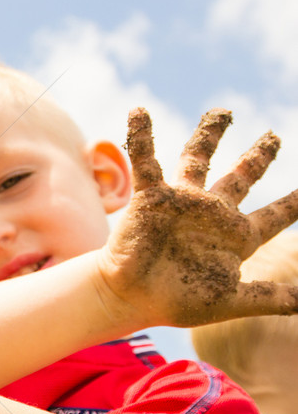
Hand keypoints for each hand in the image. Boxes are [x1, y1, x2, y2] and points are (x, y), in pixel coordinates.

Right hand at [100, 107, 297, 326]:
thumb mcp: (233, 301)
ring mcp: (181, 202)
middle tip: (274, 137)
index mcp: (235, 237)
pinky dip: (142, 136)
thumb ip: (271, 297)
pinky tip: (139, 112)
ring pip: (198, 159)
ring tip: (223, 111)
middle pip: (241, 176)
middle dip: (258, 156)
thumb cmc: (178, 302)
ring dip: (209, 134)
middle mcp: (211, 213)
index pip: (274, 215)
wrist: (132, 296)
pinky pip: (146, 160)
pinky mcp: (151, 197)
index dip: (294, 204)